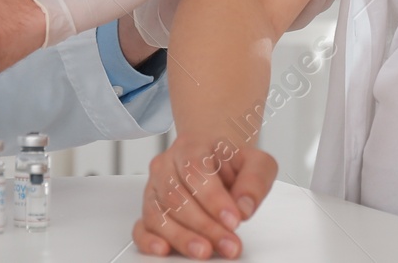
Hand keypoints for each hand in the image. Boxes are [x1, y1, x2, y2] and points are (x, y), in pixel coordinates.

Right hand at [132, 132, 277, 258]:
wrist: (213, 160)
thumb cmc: (230, 164)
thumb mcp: (255, 163)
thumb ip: (255, 180)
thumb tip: (244, 207)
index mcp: (191, 147)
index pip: (196, 169)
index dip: (214, 197)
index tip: (234, 219)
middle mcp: (166, 166)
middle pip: (176, 195)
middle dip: (205, 225)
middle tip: (228, 243)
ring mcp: (154, 189)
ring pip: (158, 213)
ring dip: (182, 237)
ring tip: (205, 250)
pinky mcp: (148, 211)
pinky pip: (141, 227)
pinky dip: (149, 240)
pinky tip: (163, 249)